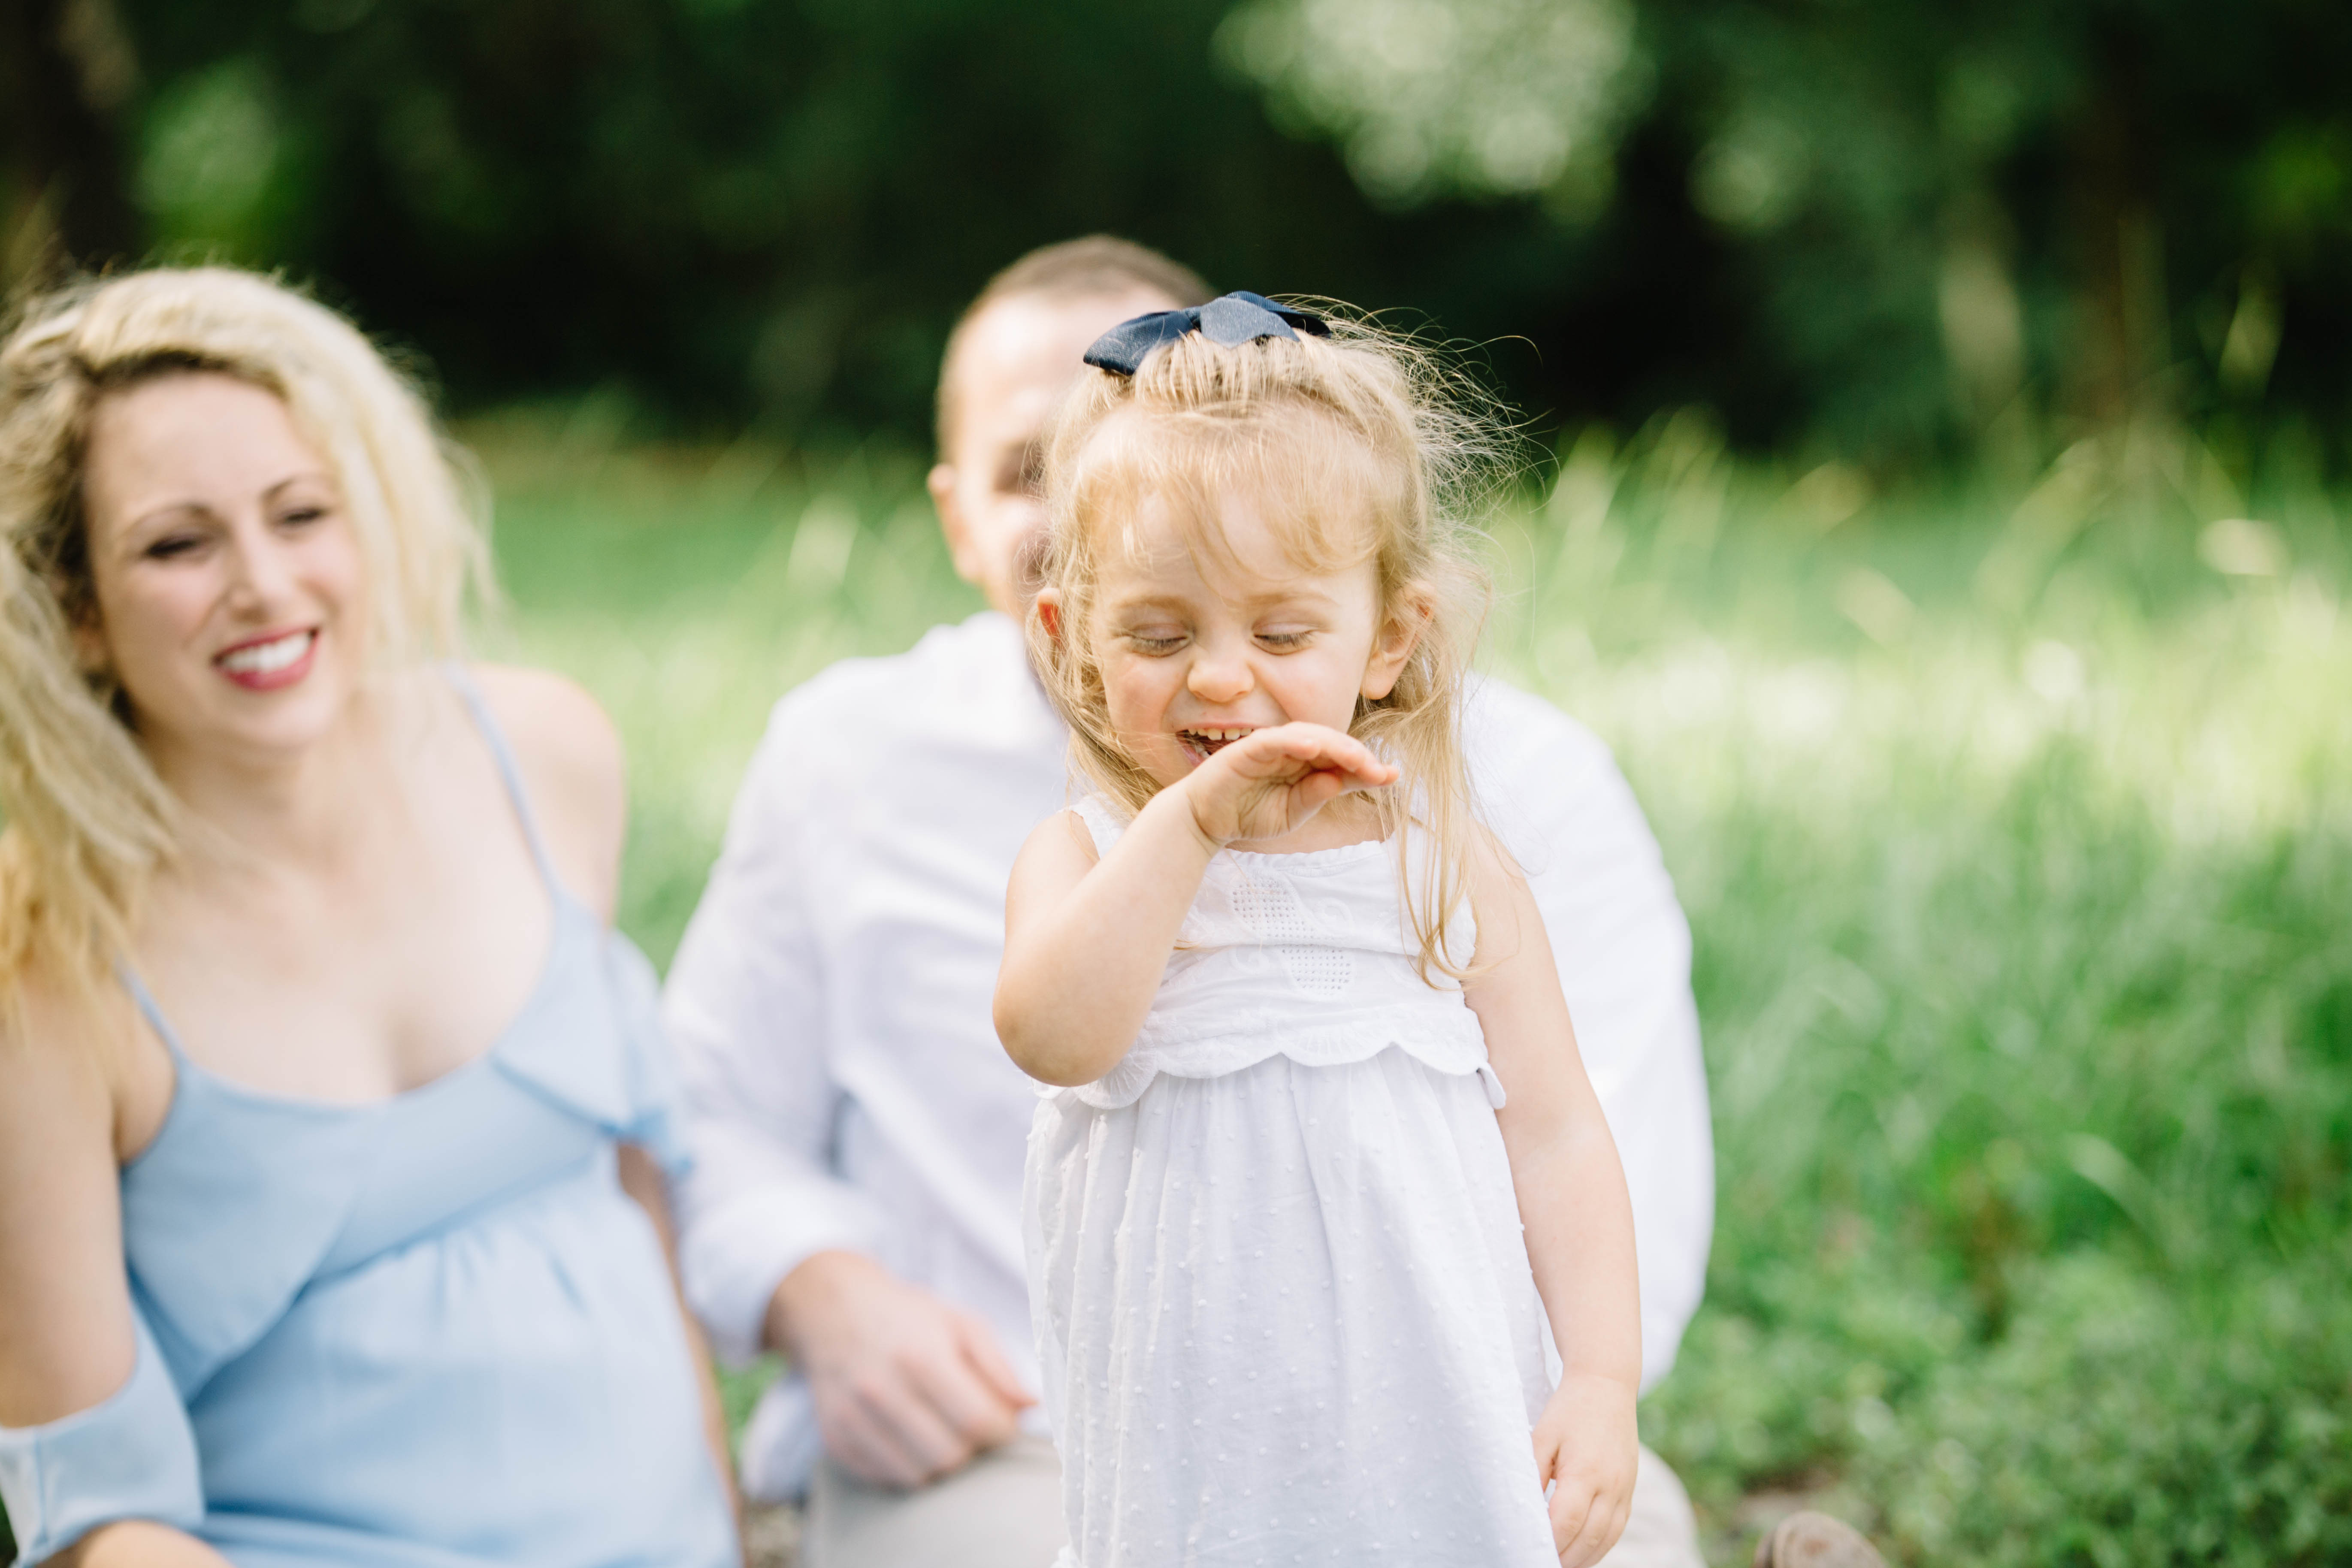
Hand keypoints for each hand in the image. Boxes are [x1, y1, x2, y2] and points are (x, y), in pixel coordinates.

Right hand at [769, 1251, 1034, 1488]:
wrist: (834, 1311)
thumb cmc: (908, 1318)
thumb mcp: (962, 1323)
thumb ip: (1000, 1367)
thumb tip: (1031, 1407)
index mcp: (919, 1356)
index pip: (977, 1420)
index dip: (1003, 1430)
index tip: (1004, 1422)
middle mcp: (880, 1390)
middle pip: (949, 1456)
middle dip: (973, 1448)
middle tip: (971, 1424)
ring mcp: (853, 1420)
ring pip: (919, 1476)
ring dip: (941, 1461)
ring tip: (942, 1429)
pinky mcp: (836, 1442)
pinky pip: (887, 1479)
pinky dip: (909, 1466)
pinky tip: (911, 1435)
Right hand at [1173, 722, 1398, 846]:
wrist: (1204, 822)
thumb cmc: (1247, 814)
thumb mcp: (1290, 813)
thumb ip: (1314, 797)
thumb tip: (1339, 782)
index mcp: (1306, 766)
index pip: (1341, 762)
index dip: (1367, 768)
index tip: (1392, 776)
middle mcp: (1292, 751)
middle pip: (1332, 744)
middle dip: (1358, 756)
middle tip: (1379, 770)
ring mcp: (1271, 747)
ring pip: (1309, 735)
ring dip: (1334, 745)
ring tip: (1355, 757)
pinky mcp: (1247, 749)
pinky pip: (1274, 740)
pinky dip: (1294, 741)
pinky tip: (1313, 747)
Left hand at [1532, 1372, 1638, 1566]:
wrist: (1607, 1387)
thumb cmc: (1569, 1410)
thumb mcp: (1542, 1436)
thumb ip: (1534, 1473)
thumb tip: (1525, 1508)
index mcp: (1585, 1471)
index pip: (1567, 1521)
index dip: (1549, 1542)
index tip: (1530, 1549)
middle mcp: (1610, 1485)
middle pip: (1589, 1537)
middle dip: (1565, 1558)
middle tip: (1541, 1562)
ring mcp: (1624, 1489)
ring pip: (1607, 1538)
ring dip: (1584, 1558)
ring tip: (1560, 1564)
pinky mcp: (1629, 1490)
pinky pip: (1617, 1528)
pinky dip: (1601, 1546)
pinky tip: (1583, 1552)